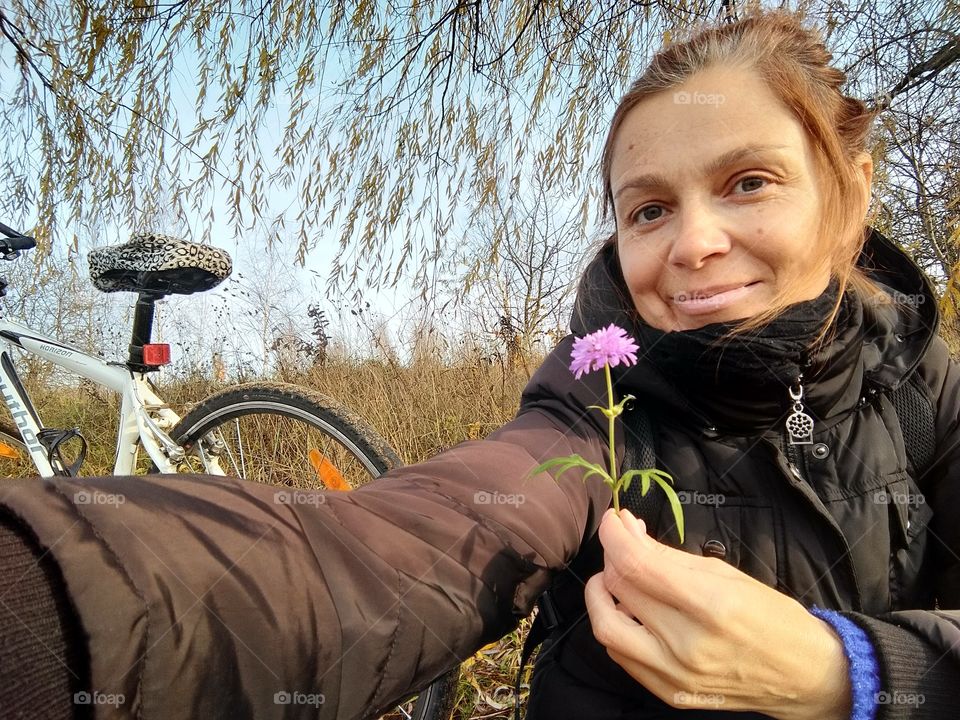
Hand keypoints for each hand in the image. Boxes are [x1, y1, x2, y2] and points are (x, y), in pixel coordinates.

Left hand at [584, 509, 851, 719]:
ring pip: (606, 629)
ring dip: (602, 596)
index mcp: (710, 604)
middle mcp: (688, 644)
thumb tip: (627, 533)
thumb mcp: (726, 573)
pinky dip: (617, 627)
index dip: (613, 535)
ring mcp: (676, 675)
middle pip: (618, 590)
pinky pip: (621, 656)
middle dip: (612, 557)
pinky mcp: (670, 694)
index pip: (636, 565)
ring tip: (619, 580)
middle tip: (622, 545)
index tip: (612, 520)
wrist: (806, 677)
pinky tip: (631, 612)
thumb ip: (669, 556)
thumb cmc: (772, 617)